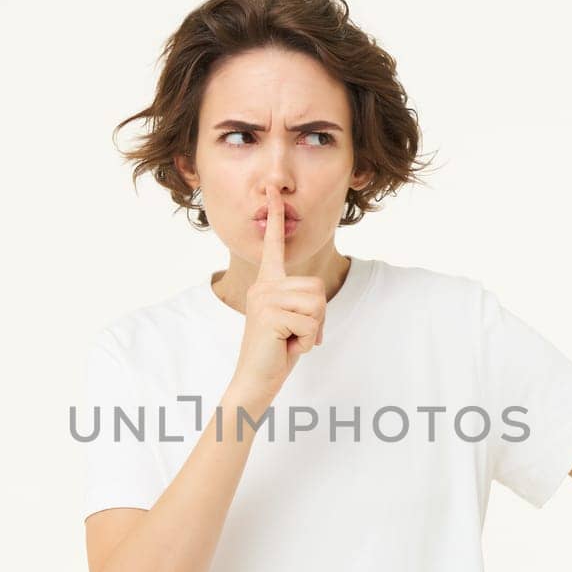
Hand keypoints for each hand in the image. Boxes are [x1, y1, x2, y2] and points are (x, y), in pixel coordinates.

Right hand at [228, 183, 327, 405]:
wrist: (255, 381)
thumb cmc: (276, 353)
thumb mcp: (293, 323)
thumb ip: (302, 304)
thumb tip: (316, 300)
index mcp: (267, 284)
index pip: (273, 245)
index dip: (275, 218)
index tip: (271, 190)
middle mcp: (263, 286)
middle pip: (317, 288)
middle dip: (317, 318)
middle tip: (295, 335)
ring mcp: (264, 298)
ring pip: (317, 304)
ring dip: (312, 330)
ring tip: (290, 340)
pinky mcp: (270, 313)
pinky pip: (310, 322)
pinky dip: (306, 341)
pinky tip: (286, 347)